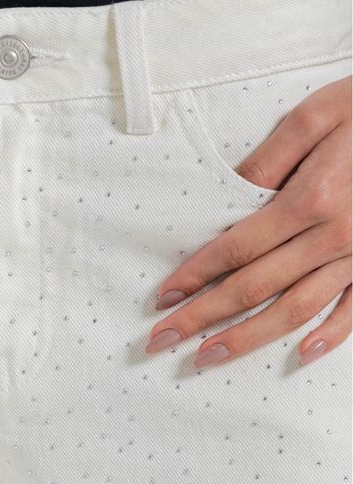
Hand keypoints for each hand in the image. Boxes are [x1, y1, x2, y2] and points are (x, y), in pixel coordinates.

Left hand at [146, 75, 351, 367]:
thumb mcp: (318, 115)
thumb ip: (269, 160)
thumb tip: (227, 198)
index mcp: (310, 199)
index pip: (236, 249)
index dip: (195, 276)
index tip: (162, 299)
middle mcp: (333, 237)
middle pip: (254, 287)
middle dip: (203, 316)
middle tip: (162, 341)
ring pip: (296, 310)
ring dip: (248, 338)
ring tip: (208, 357)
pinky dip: (331, 336)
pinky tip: (300, 356)